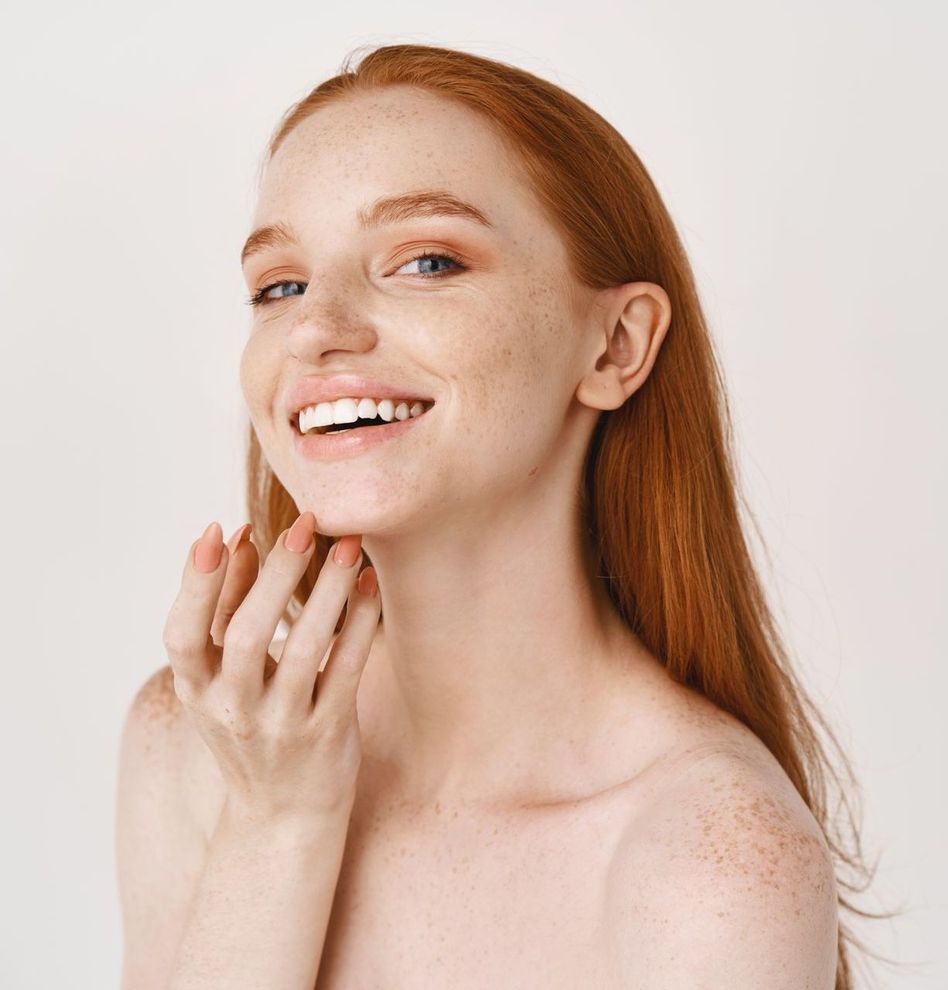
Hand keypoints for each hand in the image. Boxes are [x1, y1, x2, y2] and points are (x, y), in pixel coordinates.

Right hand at [161, 511, 380, 823]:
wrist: (282, 816)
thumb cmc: (249, 726)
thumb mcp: (221, 679)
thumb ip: (225, 609)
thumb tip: (237, 540)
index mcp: (197, 691)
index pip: (182, 635)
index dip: (197, 584)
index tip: (218, 530)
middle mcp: (233, 711)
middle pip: (247, 636)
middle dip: (276, 576)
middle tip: (305, 526)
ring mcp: (281, 726)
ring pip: (304, 650)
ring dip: (327, 592)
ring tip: (347, 546)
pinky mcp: (327, 734)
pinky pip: (345, 671)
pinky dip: (358, 624)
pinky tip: (369, 586)